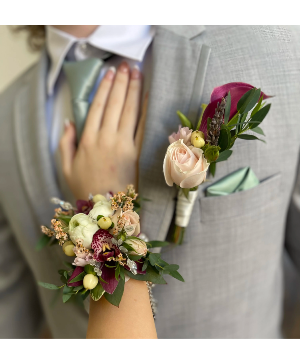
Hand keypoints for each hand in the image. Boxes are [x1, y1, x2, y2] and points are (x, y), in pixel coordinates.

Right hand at [60, 62, 147, 199]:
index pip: (98, 106)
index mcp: (88, 139)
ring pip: (129, 111)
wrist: (106, 208)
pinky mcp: (137, 153)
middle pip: (115, 104)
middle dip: (122, 82)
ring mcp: (124, 144)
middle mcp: (107, 138)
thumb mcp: (66, 167)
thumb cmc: (85, 187)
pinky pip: (143, 128)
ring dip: (134, 90)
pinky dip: (146, 111)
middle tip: (127, 66)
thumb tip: (69, 121)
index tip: (111, 72)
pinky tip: (149, 97)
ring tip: (137, 73)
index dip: (105, 87)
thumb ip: (65, 142)